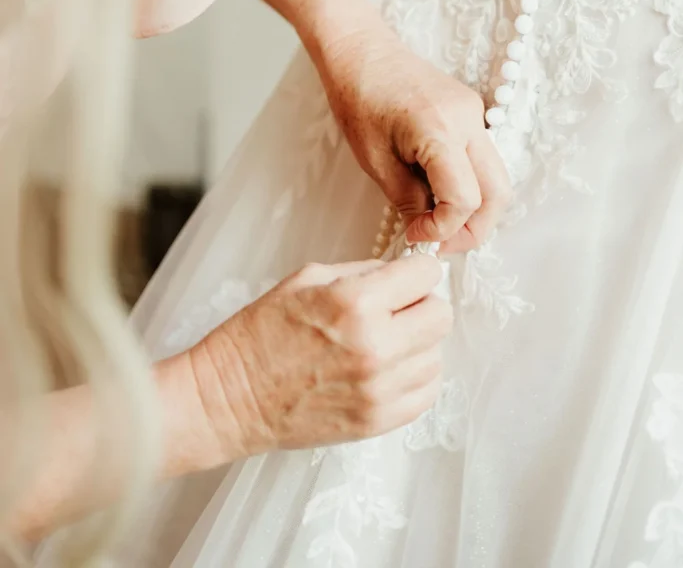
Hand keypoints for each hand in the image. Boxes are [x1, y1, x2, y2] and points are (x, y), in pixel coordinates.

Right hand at [191, 256, 451, 456]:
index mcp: (355, 303)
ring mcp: (379, 390)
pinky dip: (414, 377)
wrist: (230, 396)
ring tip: (386, 341)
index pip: (426, 275)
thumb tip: (404, 272)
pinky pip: (426, 393)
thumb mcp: (307, 279)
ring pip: (437, 356)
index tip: (407, 276)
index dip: (417, 271)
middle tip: (397, 308)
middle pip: (441, 316)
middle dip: (422, 305)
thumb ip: (363, 272)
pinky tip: (387, 369)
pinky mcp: (377, 421)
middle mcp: (375, 347)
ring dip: (418, 344)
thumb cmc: (261, 334)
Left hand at [317, 24, 511, 251]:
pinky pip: (483, 157)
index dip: (444, 229)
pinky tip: (439, 191)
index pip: (464, 199)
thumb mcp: (375, 160)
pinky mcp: (472, 111)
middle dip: (474, 228)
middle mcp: (468, 120)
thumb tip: (428, 231)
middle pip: (498, 193)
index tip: (417, 237)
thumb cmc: (358, 98)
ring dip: (475, 208)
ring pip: (497, 177)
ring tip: (439, 222)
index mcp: (438, 130)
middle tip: (440, 243)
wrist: (362, 51)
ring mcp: (475, 113)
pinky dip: (470, 183)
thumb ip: (407, 200)